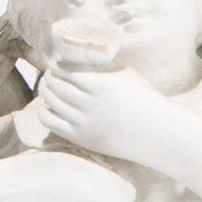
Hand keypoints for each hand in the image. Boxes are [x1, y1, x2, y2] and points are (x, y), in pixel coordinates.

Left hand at [31, 53, 170, 162]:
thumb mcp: (128, 78)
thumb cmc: (146, 102)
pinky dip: (44, 112)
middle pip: (56, 87)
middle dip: (48, 78)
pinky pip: (51, 123)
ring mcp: (84, 123)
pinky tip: (47, 107)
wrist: (156, 134)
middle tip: (47, 75)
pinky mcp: (81, 138)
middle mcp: (90, 105)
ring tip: (46, 87)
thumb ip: (105, 72)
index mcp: (102, 86)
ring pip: (51, 103)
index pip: (67, 73)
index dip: (56, 68)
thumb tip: (84, 63)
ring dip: (44, 92)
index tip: (55, 65)